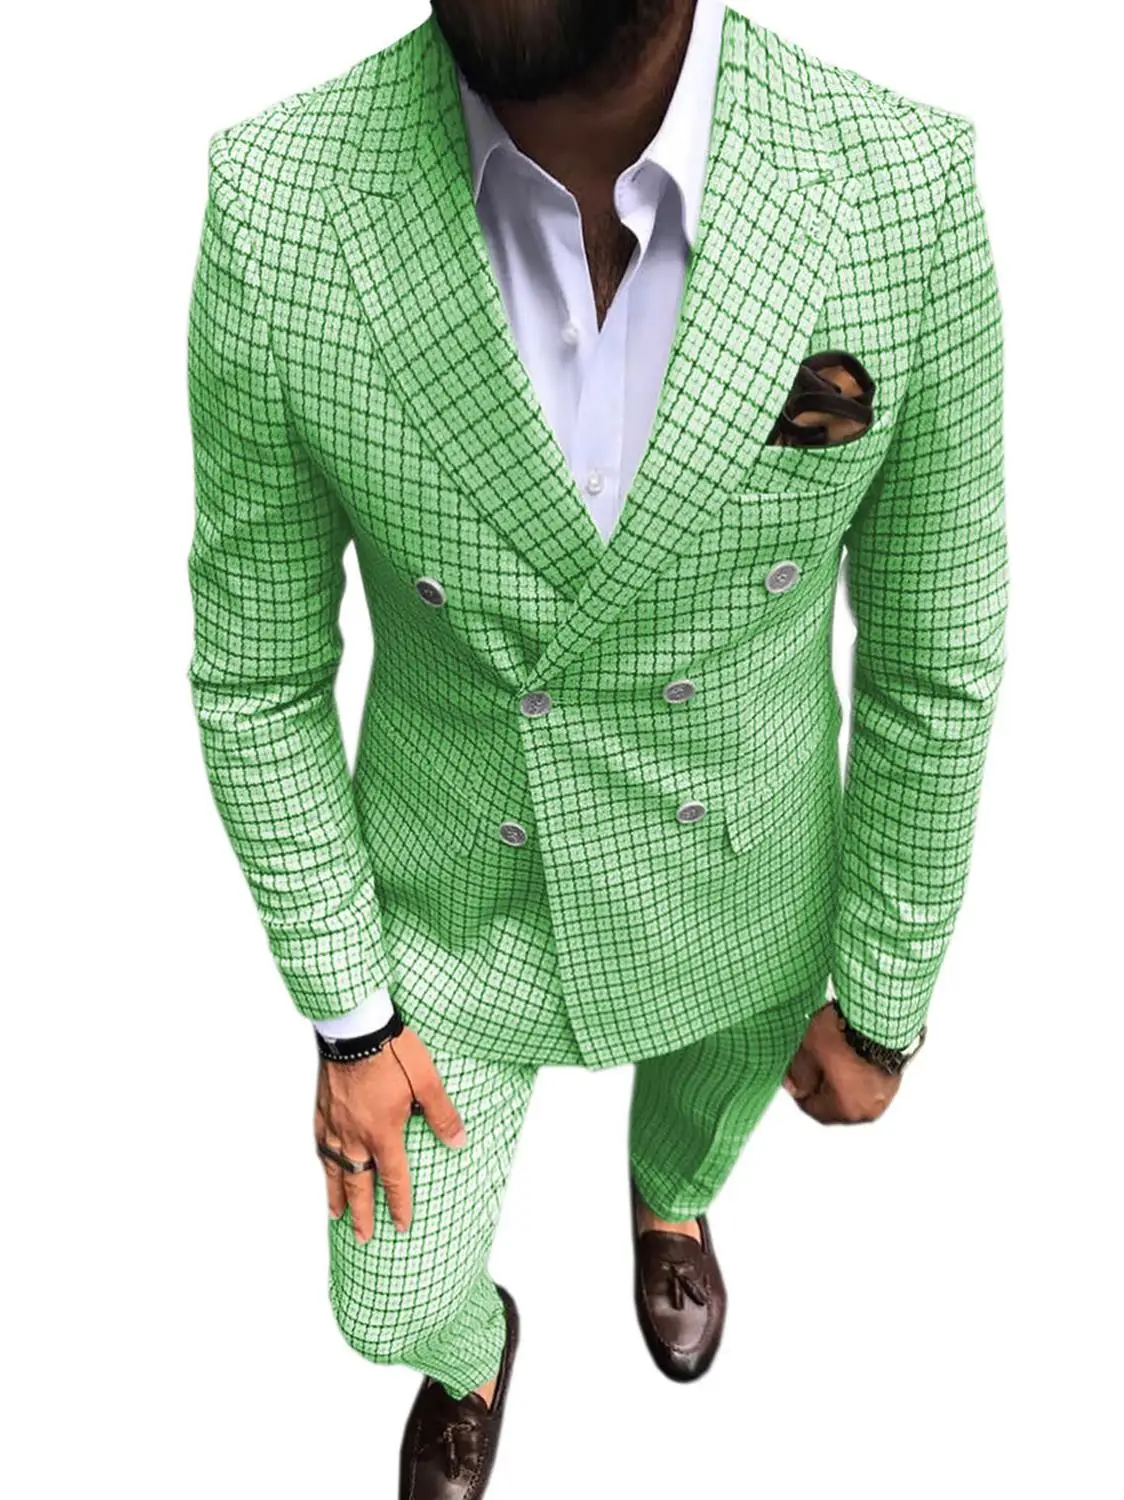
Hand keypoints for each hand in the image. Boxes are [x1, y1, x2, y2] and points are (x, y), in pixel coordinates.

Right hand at [314, 1027, 466, 1241]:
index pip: (394, 1179)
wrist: (354, 1028)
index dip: (398, 1205)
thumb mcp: (427, 1080)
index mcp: (383, 1132)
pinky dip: (324, 1163)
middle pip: (359, 1184)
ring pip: (335, 1169)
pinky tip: (325, 1166)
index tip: (401, 1226)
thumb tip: (459, 1141)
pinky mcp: (322, 1109)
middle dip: (362, 1214)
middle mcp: (356, 1135)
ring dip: (337, 1195)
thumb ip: (441, 1113)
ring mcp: (336, 1124)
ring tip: (337, 1215)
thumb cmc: (391, 1051)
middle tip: (363, 1237)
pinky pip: (321, 1145)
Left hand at [783, 1002, 902, 1123]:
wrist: (881, 1016)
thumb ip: (799, 1073)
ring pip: (853, 1091)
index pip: (813, 1109)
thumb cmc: (847, 1035)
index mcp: (847, 1109)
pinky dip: (857, 1070)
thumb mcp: (810, 1050)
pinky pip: (869, 1080)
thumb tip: (795, 1087)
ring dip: (840, 1077)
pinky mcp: (895, 1077)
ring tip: (831, 1053)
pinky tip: (849, 1050)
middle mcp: (869, 1108)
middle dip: (822, 1083)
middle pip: (836, 1102)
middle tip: (813, 1061)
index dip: (800, 1089)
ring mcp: (885, 1094)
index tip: (794, 1074)